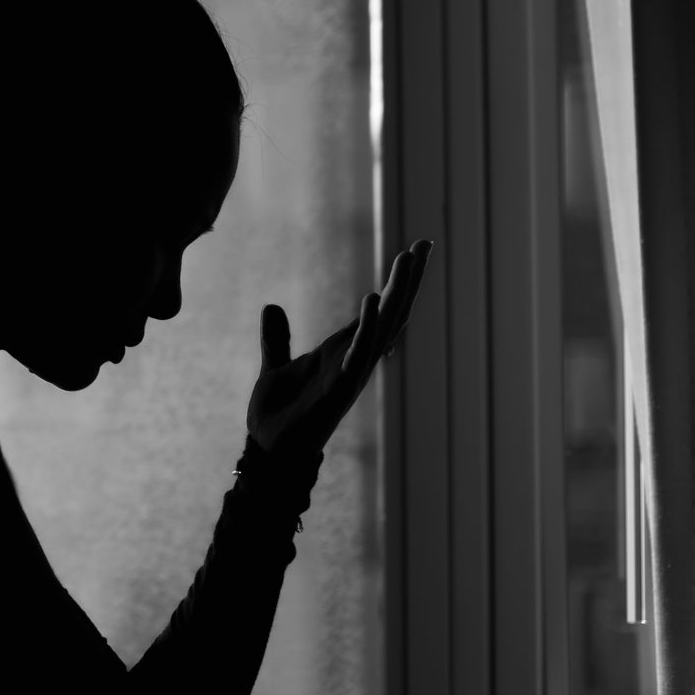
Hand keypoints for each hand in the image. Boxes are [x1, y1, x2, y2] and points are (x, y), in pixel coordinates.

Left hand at [246, 239, 432, 458]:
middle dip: (407, 279)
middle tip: (425, 244)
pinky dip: (366, 327)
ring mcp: (351, 373)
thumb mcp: (276, 367)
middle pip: (390, 312)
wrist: (269, 450)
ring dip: (395, 292)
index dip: (396, 282)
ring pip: (382, 327)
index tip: (413, 250)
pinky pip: (357, 353)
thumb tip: (271, 307)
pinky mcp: (338, 388)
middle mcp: (355, 359)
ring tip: (407, 258)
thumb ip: (277, 339)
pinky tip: (373, 298)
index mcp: (344, 350)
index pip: (377, 310)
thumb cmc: (280, 414)